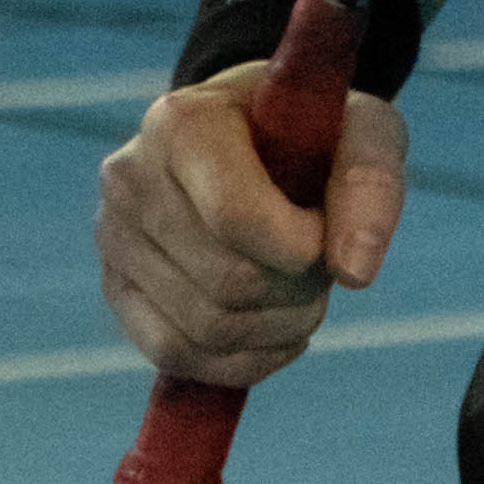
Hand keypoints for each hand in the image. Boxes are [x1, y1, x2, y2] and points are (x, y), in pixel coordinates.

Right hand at [97, 72, 404, 388]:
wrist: (258, 135)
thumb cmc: (314, 132)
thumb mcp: (362, 132)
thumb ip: (370, 185)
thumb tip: (354, 273)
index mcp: (182, 122)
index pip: (236, 218)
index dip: (300, 249)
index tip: (323, 233)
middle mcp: (130, 176)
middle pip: (227, 282)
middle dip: (297, 291)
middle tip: (320, 265)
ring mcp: (113, 236)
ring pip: (204, 328)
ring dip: (277, 329)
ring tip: (303, 294)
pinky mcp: (116, 287)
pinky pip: (176, 355)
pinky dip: (242, 361)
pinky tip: (277, 332)